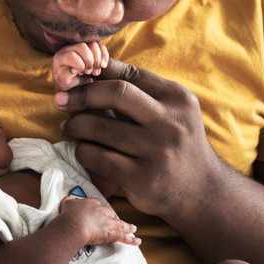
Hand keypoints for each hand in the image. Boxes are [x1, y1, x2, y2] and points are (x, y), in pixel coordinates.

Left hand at [53, 42, 108, 90]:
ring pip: (93, 45)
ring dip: (98, 60)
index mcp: (60, 57)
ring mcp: (81, 47)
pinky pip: (101, 47)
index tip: (82, 74)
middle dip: (89, 61)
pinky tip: (103, 66)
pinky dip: (104, 56)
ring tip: (96, 72)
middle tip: (90, 73)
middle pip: (83, 46)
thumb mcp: (63, 82)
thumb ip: (65, 75)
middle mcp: (70, 48)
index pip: (72, 55)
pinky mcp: (91, 48)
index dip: (80, 65)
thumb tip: (73, 69)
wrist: (72, 83)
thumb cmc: (66, 83)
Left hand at [54, 59, 224, 220]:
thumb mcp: (173, 113)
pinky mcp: (141, 177)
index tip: (76, 77)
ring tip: (69, 127)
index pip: (131, 74)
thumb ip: (141, 94)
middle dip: (82, 94)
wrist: (201, 191)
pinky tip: (82, 149)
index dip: (98, 72)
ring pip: (101, 128)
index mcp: (177, 98)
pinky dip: (83, 151)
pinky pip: (98, 157)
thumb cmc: (177, 145)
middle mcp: (170, 122)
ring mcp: (156, 151)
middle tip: (62, 100)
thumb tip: (91, 73)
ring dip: (76, 125)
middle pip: (116, 93)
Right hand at [59, 196, 139, 245]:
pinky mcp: (111, 233)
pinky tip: (138, 241)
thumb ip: (69, 201)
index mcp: (92, 204)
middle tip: (118, 220)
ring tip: (134, 228)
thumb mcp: (67, 203)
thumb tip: (68, 200)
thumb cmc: (69, 213)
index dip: (100, 210)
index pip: (99, 205)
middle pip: (111, 214)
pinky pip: (123, 237)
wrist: (74, 223)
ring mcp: (108, 223)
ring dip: (128, 227)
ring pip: (120, 224)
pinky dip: (131, 240)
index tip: (100, 212)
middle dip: (115, 217)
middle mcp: (102, 212)